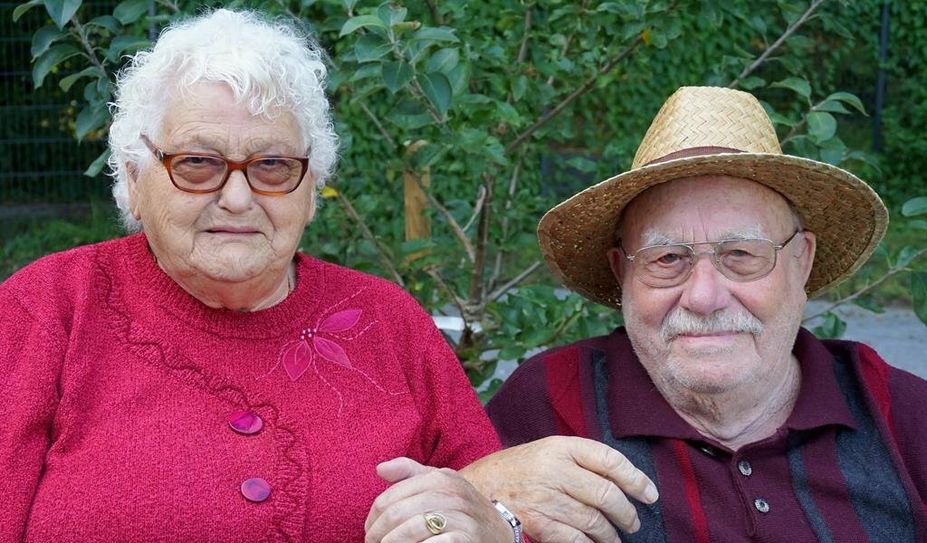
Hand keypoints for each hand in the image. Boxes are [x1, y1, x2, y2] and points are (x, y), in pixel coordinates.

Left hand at [365, 457, 512, 542]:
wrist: (501, 532)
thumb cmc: (462, 510)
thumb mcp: (441, 484)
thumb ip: (410, 473)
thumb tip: (380, 469)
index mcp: (440, 477)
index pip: (390, 497)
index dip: (373, 518)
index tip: (370, 531)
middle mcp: (452, 493)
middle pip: (397, 514)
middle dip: (378, 534)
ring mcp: (462, 517)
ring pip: (412, 529)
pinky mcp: (468, 539)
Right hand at [459, 436, 658, 542]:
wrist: (476, 488)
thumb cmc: (517, 470)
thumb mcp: (546, 451)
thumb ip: (579, 460)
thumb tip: (623, 481)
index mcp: (560, 447)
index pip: (609, 459)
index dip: (636, 479)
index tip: (649, 494)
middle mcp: (555, 470)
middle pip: (607, 494)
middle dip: (626, 513)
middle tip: (632, 522)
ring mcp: (546, 498)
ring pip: (594, 521)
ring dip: (611, 534)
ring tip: (615, 537)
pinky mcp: (537, 524)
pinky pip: (575, 540)